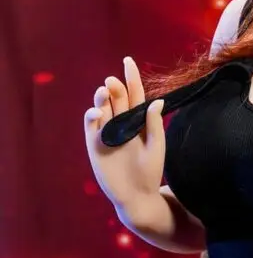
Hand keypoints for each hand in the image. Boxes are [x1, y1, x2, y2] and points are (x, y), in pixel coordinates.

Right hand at [83, 57, 165, 211]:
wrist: (138, 196)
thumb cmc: (150, 172)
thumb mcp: (157, 147)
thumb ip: (155, 125)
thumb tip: (157, 101)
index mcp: (138, 121)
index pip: (134, 95)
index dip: (131, 78)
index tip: (128, 61)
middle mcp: (121, 124)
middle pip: (117, 99)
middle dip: (115, 88)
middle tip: (114, 83)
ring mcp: (107, 133)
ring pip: (102, 108)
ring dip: (102, 98)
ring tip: (105, 92)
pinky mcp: (95, 144)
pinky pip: (91, 125)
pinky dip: (92, 115)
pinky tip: (97, 111)